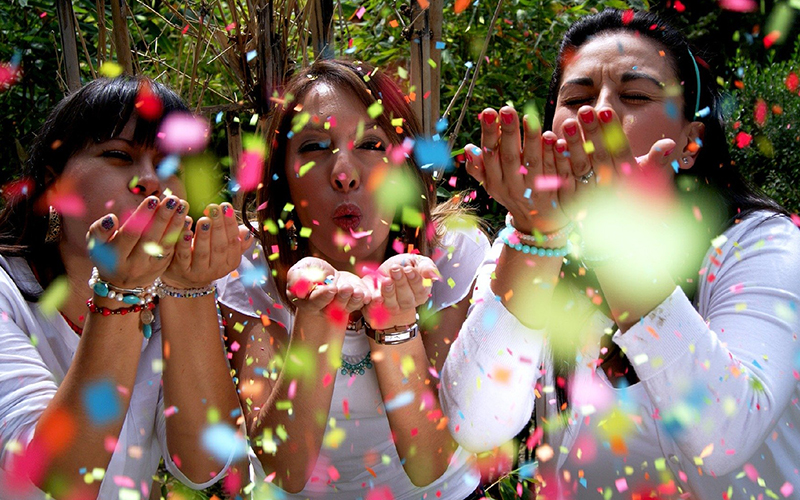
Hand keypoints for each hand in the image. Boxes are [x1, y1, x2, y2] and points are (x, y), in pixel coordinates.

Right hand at [86, 195, 186, 287]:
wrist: (120, 284)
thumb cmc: (106, 255)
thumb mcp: (95, 245)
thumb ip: (99, 231)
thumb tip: (112, 218)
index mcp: (116, 257)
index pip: (131, 234)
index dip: (142, 216)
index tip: (153, 199)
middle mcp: (135, 264)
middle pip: (150, 238)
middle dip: (163, 217)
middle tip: (172, 200)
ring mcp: (150, 268)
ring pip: (165, 244)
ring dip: (175, 224)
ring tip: (182, 206)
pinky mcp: (162, 268)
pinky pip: (173, 250)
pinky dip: (180, 235)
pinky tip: (186, 219)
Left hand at [161, 202, 251, 288]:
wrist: (186, 278)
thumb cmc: (208, 257)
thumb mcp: (224, 251)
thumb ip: (236, 240)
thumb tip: (246, 231)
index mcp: (231, 262)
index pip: (233, 242)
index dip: (231, 224)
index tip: (227, 207)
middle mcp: (217, 270)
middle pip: (220, 247)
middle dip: (218, 226)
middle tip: (215, 208)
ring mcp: (199, 272)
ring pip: (203, 253)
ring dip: (204, 235)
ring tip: (204, 219)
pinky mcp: (182, 271)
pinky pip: (184, 256)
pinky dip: (185, 243)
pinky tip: (185, 231)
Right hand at [286, 258, 369, 318]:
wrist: (325, 274)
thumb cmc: (310, 272)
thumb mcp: (300, 270)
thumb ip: (297, 277)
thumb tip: (301, 289)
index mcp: (309, 302)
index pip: (315, 302)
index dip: (323, 296)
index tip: (331, 288)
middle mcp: (327, 308)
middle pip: (334, 306)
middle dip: (341, 297)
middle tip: (346, 288)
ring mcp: (343, 305)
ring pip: (350, 305)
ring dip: (355, 298)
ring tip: (357, 290)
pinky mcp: (356, 300)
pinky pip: (362, 302)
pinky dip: (367, 298)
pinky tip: (370, 295)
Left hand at [361, 254, 438, 329]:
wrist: (384, 270)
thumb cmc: (404, 265)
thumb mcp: (417, 261)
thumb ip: (426, 267)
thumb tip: (433, 275)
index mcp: (421, 292)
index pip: (421, 290)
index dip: (415, 280)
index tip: (408, 269)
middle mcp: (409, 302)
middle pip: (407, 298)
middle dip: (401, 283)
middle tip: (395, 269)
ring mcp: (394, 307)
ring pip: (393, 304)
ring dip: (389, 291)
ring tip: (386, 279)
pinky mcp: (379, 307)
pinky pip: (378, 307)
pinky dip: (377, 302)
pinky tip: (376, 296)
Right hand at [464, 106, 570, 233]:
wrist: (539, 225)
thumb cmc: (513, 195)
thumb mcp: (493, 185)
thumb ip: (479, 168)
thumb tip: (468, 148)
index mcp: (496, 182)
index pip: (490, 156)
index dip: (489, 134)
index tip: (488, 112)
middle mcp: (514, 187)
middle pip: (510, 158)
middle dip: (507, 133)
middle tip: (507, 109)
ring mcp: (535, 190)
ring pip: (533, 164)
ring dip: (531, 140)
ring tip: (530, 117)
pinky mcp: (556, 191)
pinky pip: (555, 171)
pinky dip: (555, 154)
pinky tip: (555, 137)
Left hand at [554, 106, 675, 218]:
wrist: (619, 237)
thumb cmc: (636, 199)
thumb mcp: (647, 181)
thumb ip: (655, 162)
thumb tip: (669, 143)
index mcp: (628, 182)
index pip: (620, 153)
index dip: (613, 132)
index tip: (606, 110)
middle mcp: (610, 190)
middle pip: (599, 157)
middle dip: (592, 133)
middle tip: (584, 109)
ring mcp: (590, 197)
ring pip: (581, 168)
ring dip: (573, 145)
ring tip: (567, 121)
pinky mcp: (572, 203)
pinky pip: (564, 180)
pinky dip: (558, 162)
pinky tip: (552, 142)